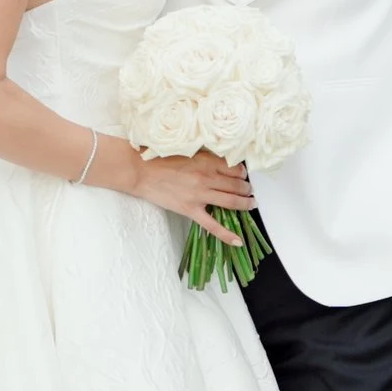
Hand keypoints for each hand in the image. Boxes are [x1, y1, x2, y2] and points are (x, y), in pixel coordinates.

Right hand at [130, 151, 253, 245]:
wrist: (140, 170)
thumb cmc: (159, 157)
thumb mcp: (187, 149)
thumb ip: (205, 156)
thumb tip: (220, 160)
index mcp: (207, 161)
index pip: (235, 168)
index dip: (242, 172)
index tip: (243, 174)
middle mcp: (207, 177)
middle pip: (236, 185)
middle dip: (246, 188)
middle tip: (249, 189)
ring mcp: (200, 195)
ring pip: (231, 202)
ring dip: (245, 203)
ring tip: (251, 203)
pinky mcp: (191, 210)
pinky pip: (213, 225)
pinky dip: (227, 234)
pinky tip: (239, 241)